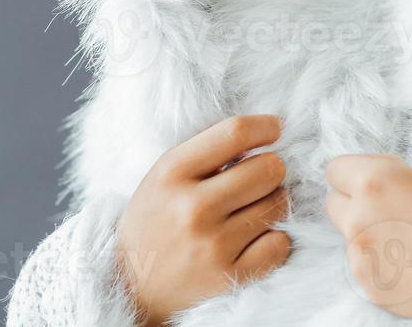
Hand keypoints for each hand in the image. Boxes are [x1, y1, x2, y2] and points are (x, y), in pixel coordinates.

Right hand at [115, 115, 291, 326]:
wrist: (131, 285)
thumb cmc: (155, 220)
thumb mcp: (163, 175)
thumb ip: (206, 153)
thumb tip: (261, 135)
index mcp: (173, 172)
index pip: (235, 133)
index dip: (265, 126)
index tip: (275, 128)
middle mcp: (193, 207)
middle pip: (267, 168)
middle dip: (271, 168)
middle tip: (260, 177)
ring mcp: (212, 245)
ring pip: (277, 204)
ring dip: (273, 201)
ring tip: (252, 208)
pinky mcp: (228, 276)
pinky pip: (279, 244)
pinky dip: (275, 238)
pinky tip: (256, 237)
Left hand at [325, 111, 411, 326]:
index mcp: (375, 183)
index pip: (335, 170)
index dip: (359, 171)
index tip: (388, 178)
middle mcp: (360, 220)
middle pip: (335, 204)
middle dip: (356, 202)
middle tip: (396, 207)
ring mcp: (364, 259)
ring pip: (349, 238)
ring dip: (368, 234)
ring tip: (411, 237)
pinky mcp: (373, 289)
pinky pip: (364, 268)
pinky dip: (380, 264)